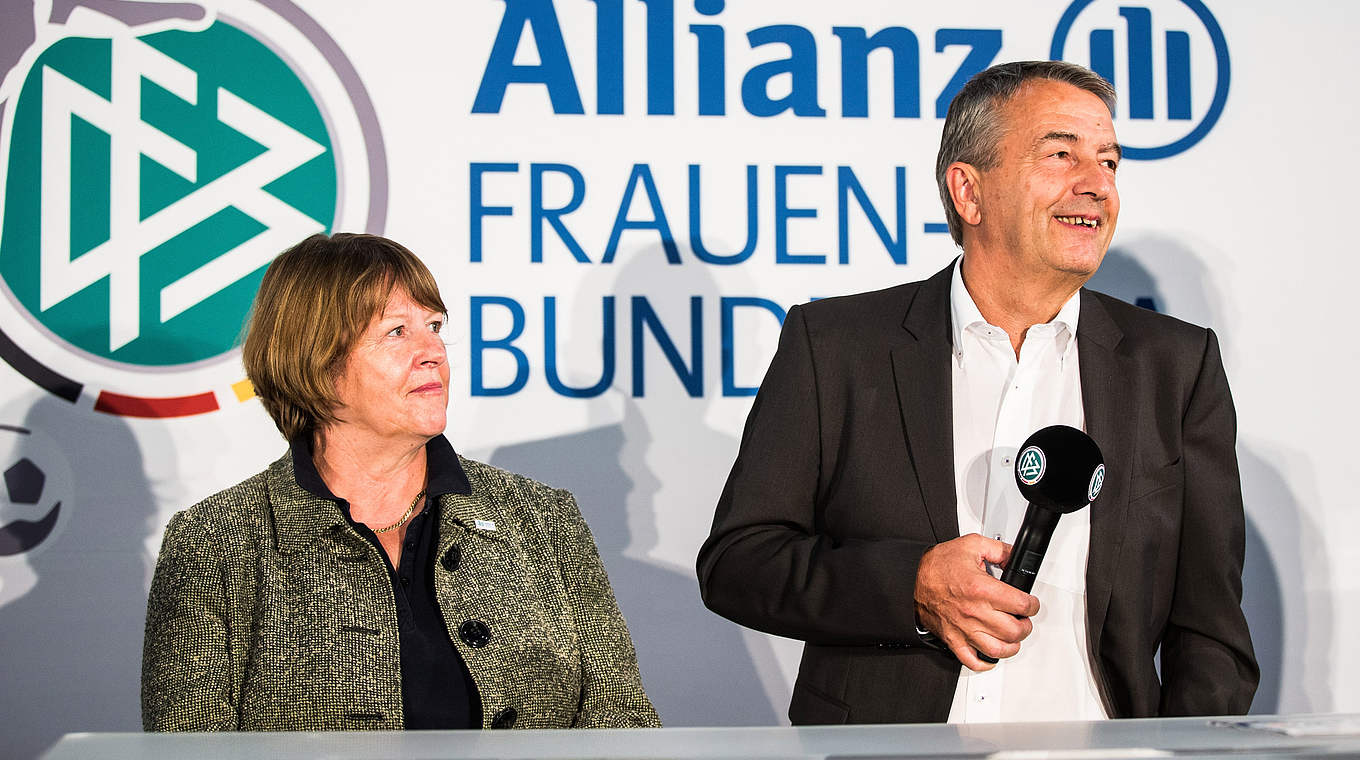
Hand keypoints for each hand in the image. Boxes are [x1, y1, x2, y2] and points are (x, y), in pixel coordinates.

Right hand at [914, 533, 1039, 670]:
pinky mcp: (953, 639)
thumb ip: (1000, 550)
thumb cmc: (937, 565)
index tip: (1030, 603)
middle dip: (1025, 626)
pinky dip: (986, 663)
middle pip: (1014, 631)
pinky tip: (992, 655)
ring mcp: (964, 629)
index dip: (1032, 605)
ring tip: (1012, 636)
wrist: (910, 578)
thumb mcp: (972, 545)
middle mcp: (974, 612)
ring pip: (998, 650)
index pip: (1022, 605)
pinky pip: (972, 661)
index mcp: (981, 589)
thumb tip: (1015, 557)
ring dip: (1012, 645)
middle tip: (1023, 619)